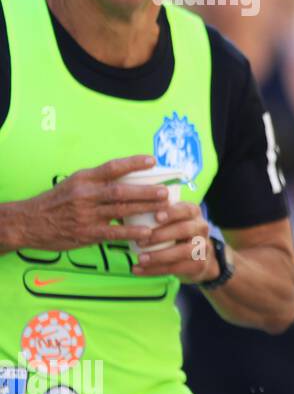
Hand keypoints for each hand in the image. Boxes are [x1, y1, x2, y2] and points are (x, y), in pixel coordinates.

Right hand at [10, 154, 168, 251]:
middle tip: (165, 191)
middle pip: (120, 190)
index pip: (112, 167)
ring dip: (144, 208)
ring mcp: (86, 214)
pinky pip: (114, 233)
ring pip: (120, 209)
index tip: (152, 160)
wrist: (29, 222)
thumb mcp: (75, 184)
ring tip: (164, 208)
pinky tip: (147, 232)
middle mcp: (85, 195)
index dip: (133, 163)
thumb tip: (131, 178)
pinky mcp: (86, 233)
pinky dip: (132, 232)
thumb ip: (99, 181)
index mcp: (84, 179)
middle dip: (146, 191)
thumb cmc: (57, 202)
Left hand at [130, 199, 219, 282]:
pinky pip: (177, 268)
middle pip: (185, 229)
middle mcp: (201, 228)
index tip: (156, 217)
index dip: (172, 213)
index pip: (185, 209)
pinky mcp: (199, 265)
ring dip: (159, 256)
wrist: (197, 258)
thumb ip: (149, 214)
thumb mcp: (169, 221)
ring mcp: (203, 247)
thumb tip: (118, 209)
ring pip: (183, 251)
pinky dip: (156, 270)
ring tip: (140, 259)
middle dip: (161, 235)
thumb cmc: (174, 233)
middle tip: (139, 242)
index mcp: (193, 212)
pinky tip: (138, 270)